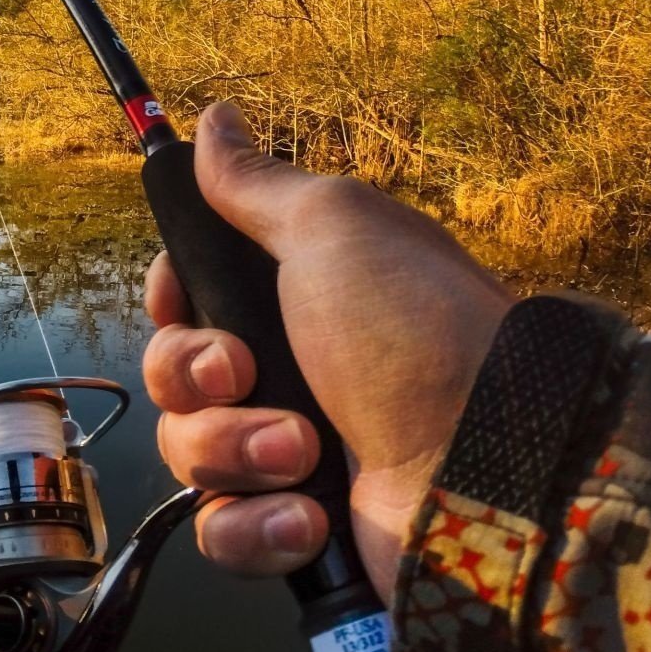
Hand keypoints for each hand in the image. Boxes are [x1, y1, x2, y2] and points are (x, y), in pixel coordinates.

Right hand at [142, 102, 515, 600]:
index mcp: (291, 301)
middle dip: (197, 379)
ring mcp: (285, 456)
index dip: (169, 305)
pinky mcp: (289, 529)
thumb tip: (213, 119)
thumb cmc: (412, 332)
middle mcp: (285, 374)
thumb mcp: (333, 229)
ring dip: (234, 454)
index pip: (183, 302)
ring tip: (305, 454)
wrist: (481, 464)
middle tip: (246, 374)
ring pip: (188, 457)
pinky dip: (255, 528)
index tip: (184, 302)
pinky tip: (307, 518)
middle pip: (171, 378)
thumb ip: (257, 185)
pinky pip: (220, 532)